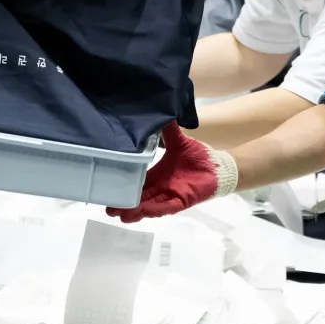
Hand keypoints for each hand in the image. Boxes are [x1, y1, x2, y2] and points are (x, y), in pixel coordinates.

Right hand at [108, 122, 234, 223]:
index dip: (123, 185)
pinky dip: (152, 210)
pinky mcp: (180, 202)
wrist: (218, 167)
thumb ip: (167, 130)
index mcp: (157, 174)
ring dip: (133, 210)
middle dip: (122, 203)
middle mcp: (160, 187)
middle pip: (137, 198)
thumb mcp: (179, 141)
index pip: (137, 182)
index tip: (107, 187)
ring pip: (147, 206)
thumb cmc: (199, 157)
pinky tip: (140, 212)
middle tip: (106, 207)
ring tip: (117, 213)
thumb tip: (157, 110)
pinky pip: (164, 208)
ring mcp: (169, 196)